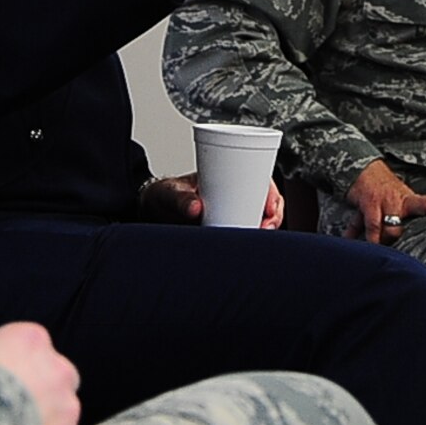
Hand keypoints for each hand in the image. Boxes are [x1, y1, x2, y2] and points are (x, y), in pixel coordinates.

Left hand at [138, 173, 285, 228]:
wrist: (152, 209)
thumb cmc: (164, 194)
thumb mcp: (170, 193)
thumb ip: (180, 200)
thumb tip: (196, 208)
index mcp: (226, 175)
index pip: (259, 179)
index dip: (271, 193)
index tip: (269, 208)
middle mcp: (233, 193)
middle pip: (265, 201)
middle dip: (273, 215)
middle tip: (266, 228)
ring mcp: (231, 211)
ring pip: (259, 218)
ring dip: (265, 228)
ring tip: (260, 238)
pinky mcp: (225, 228)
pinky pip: (245, 233)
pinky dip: (252, 240)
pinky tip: (253, 249)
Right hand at [345, 159, 425, 244]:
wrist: (359, 170)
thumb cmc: (377, 193)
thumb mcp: (390, 207)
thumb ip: (392, 228)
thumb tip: (392, 245)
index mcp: (412, 200)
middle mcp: (405, 199)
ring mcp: (390, 200)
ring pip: (395, 225)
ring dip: (387, 237)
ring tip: (380, 244)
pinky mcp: (372, 203)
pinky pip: (374, 226)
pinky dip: (372, 238)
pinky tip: (370, 245)